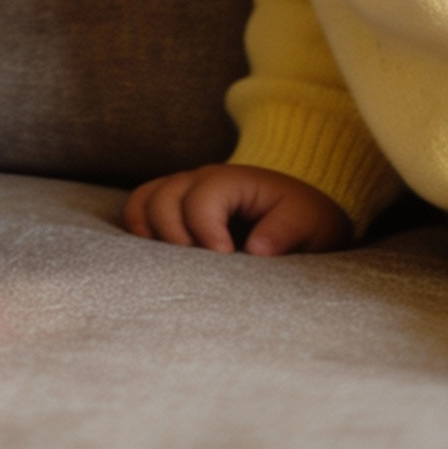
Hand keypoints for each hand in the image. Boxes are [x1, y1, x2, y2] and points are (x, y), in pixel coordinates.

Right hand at [123, 164, 351, 255]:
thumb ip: (285, 231)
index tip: (225, 259)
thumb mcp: (310, 222)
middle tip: (200, 268)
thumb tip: (255, 250)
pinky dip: (140, 231)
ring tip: (176, 267)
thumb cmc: (303, 218)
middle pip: (162, 199)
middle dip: (175, 238)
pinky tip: (158, 260)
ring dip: (152, 235)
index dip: (207, 232)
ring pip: (143, 202)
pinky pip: (138, 210)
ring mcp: (181, 190)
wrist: (296, 209)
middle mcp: (198, 180)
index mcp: (232, 180)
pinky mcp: (171, 207)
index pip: (201, 199)